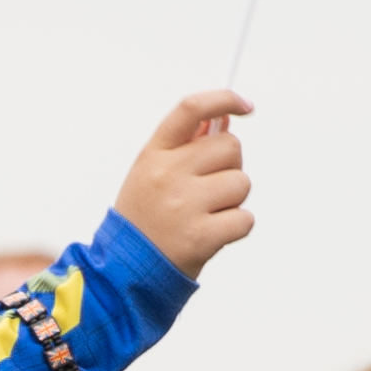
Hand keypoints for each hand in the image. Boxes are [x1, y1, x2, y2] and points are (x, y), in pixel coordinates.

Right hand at [110, 93, 255, 279]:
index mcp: (154, 154)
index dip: (223, 99)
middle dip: (229, 166)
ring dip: (232, 201)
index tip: (244, 105)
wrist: (124, 271)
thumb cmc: (145, 219)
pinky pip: (245, 219)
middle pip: (230, 146)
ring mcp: (184, 205)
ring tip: (205, 215)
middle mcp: (168, 174)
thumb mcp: (151, 173)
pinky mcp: (201, 236)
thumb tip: (224, 119)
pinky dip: (235, 228)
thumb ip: (186, 145)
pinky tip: (211, 234)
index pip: (191, 109)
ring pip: (241, 183)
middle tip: (208, 189)